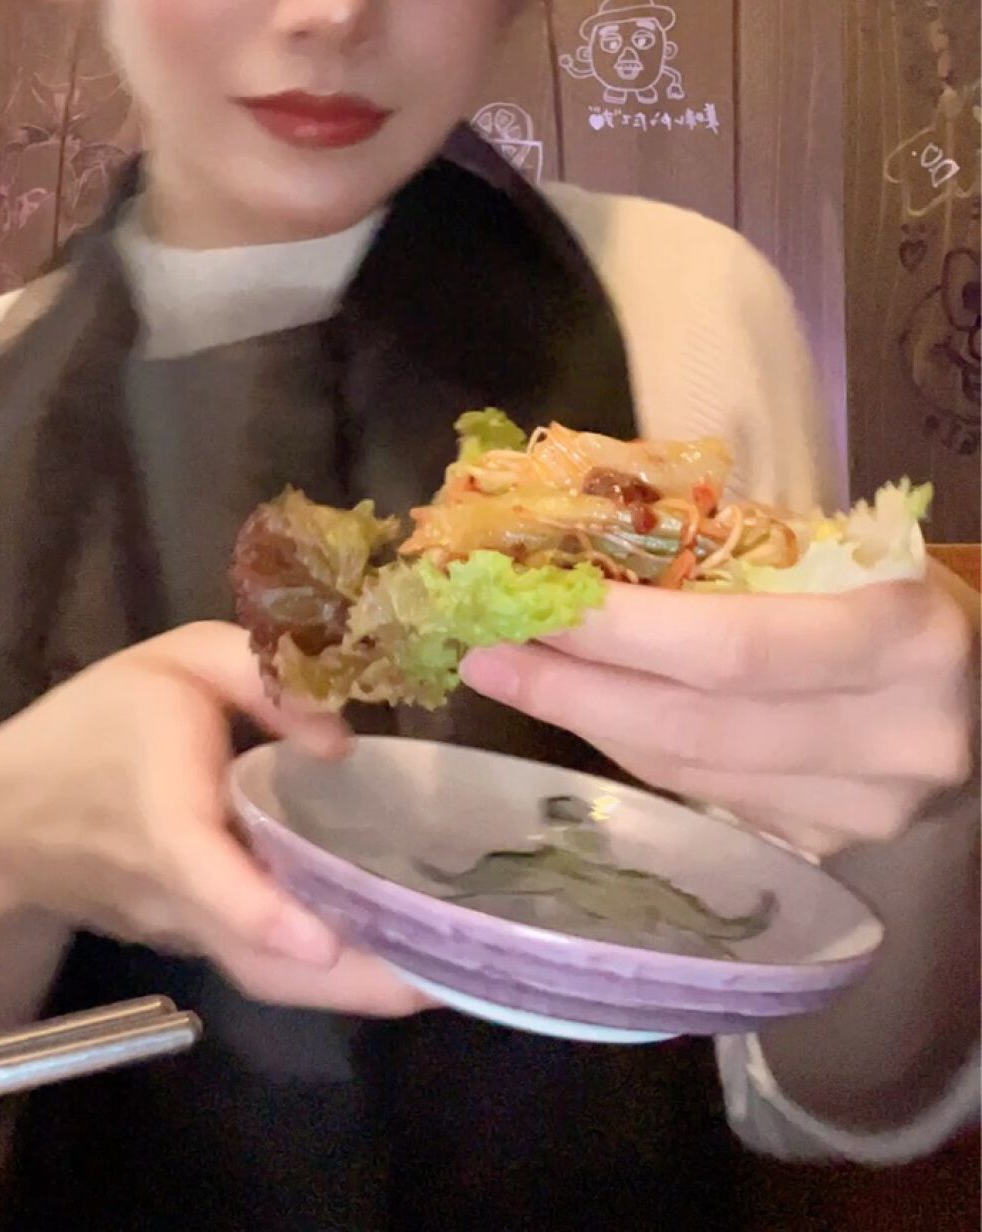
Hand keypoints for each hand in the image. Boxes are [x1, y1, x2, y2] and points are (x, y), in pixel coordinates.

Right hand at [0, 622, 424, 1016]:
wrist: (4, 818)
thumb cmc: (96, 725)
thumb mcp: (174, 661)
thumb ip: (259, 677)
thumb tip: (340, 743)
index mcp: (161, 813)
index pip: (203, 873)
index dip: (260, 911)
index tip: (325, 940)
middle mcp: (175, 890)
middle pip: (257, 958)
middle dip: (348, 983)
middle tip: (440, 981)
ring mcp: (184, 928)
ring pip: (266, 975)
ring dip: (350, 989)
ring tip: (439, 976)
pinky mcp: (193, 940)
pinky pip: (259, 965)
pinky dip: (323, 974)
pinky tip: (390, 952)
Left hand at [461, 578, 975, 856]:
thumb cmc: (892, 586)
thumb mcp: (835, 546)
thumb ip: (721, 552)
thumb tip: (568, 536)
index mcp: (902, 638)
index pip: (732, 648)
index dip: (621, 632)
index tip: (532, 602)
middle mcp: (893, 740)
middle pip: (694, 727)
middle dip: (571, 688)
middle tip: (485, 650)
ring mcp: (865, 813)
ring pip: (688, 773)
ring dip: (587, 723)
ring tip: (511, 675)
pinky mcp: (832, 850)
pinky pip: (705, 800)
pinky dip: (635, 753)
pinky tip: (585, 714)